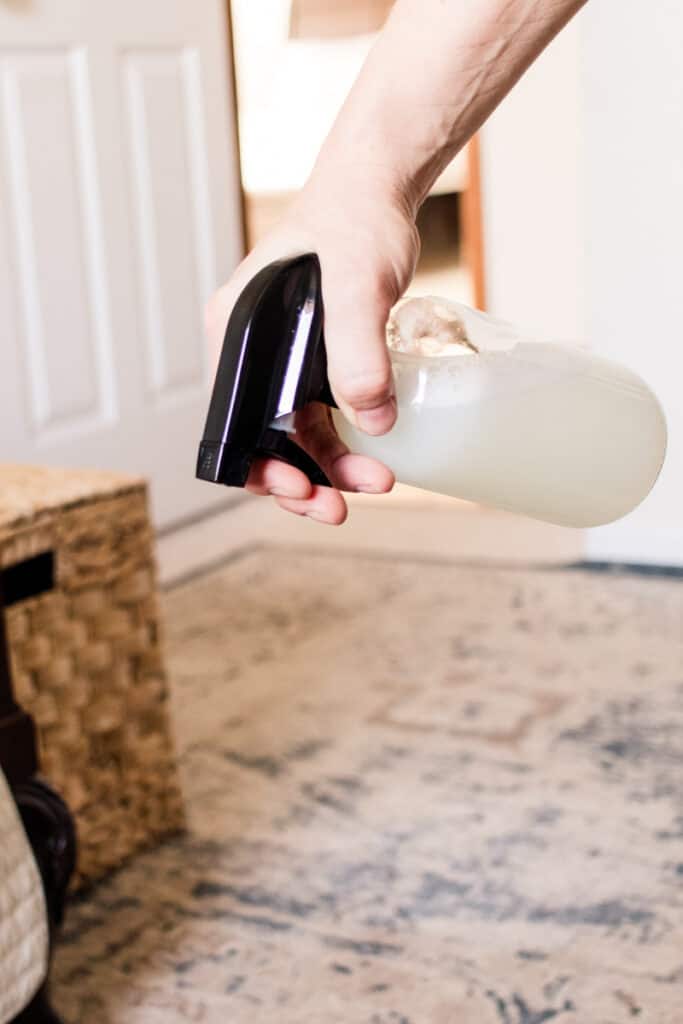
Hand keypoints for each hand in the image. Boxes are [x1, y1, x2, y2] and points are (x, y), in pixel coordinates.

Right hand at [205, 168, 419, 523]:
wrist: (380, 192)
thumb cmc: (357, 221)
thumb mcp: (357, 283)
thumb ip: (357, 350)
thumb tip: (373, 422)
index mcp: (236, 335)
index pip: (231, 424)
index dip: (258, 468)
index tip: (299, 489)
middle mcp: (253, 354)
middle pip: (263, 439)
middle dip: (301, 480)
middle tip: (340, 507)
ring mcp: (285, 359)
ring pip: (298, 435)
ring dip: (333, 466)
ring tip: (379, 482)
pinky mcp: (317, 361)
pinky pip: (324, 416)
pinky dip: (348, 441)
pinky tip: (379, 453)